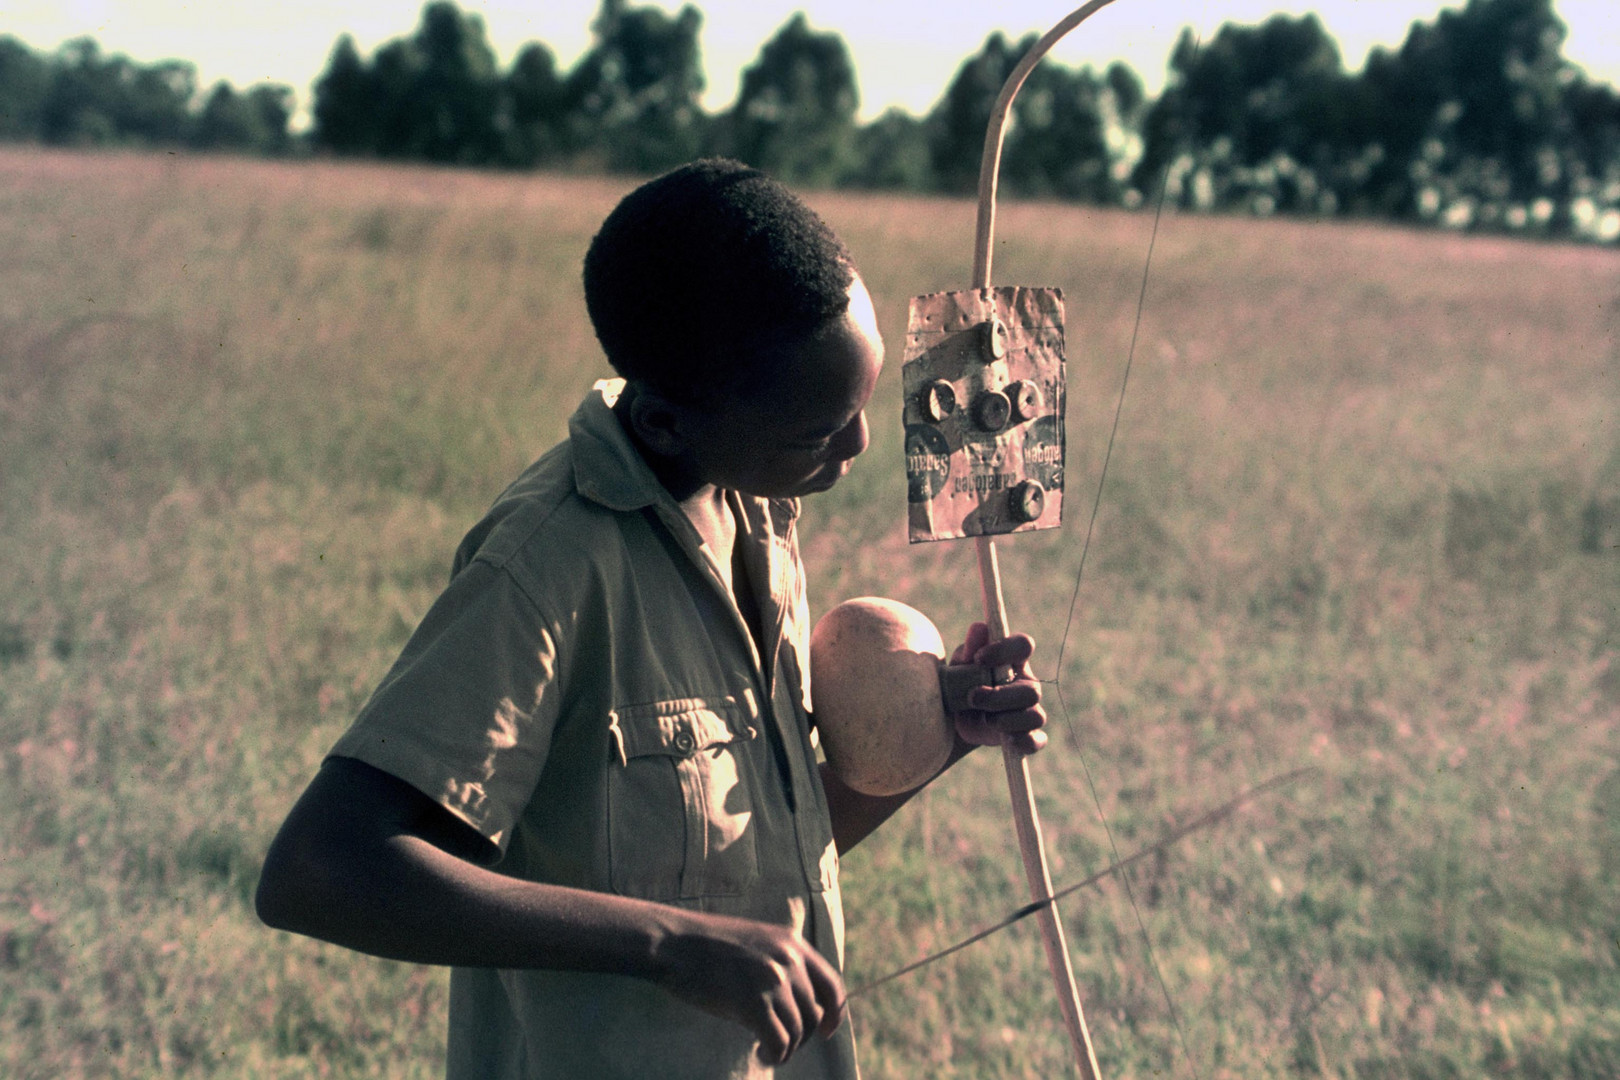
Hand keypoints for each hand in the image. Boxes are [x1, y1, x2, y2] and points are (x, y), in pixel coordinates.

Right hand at [651, 910, 845, 1064]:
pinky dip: (774, 1055)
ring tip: (765, 1049)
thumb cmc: (706, 948)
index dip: (834, 1014)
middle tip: (779, 1043)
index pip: (832, 985)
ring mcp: (773, 980)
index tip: (825, 1032)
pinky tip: (760, 1054)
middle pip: (813, 1014)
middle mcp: (789, 959)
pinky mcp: (754, 1003)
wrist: (673, 943)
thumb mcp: (755, 943)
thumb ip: (780, 965)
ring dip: (784, 1048)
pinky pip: (779, 1043)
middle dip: (800, 1036)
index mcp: (792, 942)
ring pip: (797, 1031)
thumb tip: (798, 1008)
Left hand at [939, 622, 1047, 754]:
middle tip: (973, 697)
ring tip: (984, 719)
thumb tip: (979, 628)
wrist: (952, 715)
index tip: (979, 658)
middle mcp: (1026, 683)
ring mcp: (1029, 710)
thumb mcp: (960, 663)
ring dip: (1007, 720)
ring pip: (1035, 716)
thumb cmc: (959, 681)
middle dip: (1000, 696)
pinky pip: (1036, 740)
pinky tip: (1006, 739)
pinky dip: (1024, 742)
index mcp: (1013, 660)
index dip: (1005, 650)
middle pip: (1031, 689)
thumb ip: (970, 648)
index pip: (1024, 645)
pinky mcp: (1025, 734)